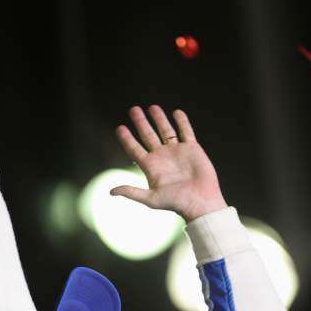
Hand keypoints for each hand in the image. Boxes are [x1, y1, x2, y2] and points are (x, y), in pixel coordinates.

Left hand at [112, 105, 226, 222]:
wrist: (199, 201)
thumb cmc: (176, 202)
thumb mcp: (151, 199)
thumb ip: (131, 192)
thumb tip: (111, 191)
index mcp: (151, 166)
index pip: (134, 148)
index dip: (127, 138)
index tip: (119, 128)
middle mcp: (162, 157)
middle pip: (148, 135)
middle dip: (140, 122)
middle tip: (133, 110)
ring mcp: (177, 151)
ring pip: (165, 130)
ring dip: (159, 119)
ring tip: (152, 107)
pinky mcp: (192, 149)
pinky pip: (185, 132)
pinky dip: (182, 122)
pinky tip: (176, 113)